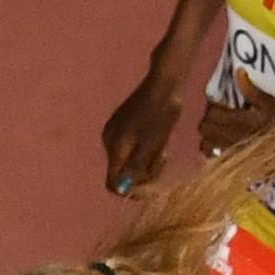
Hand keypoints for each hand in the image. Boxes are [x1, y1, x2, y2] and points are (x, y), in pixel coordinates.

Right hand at [102, 63, 189, 196]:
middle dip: (143, 174)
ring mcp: (116, 132)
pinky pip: (131, 149)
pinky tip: (158, 142)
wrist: (165, 83)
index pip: (113, 182)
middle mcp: (109, 141)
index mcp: (114, 146)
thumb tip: (122, 189)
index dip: (131, 190)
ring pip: (128, 162)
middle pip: (121, 173)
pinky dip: (145, 152)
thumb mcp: (152, 145)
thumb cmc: (161, 114)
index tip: (151, 187)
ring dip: (147, 163)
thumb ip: (135, 168)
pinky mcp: (124, 126)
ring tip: (163, 150)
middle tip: (163, 160)